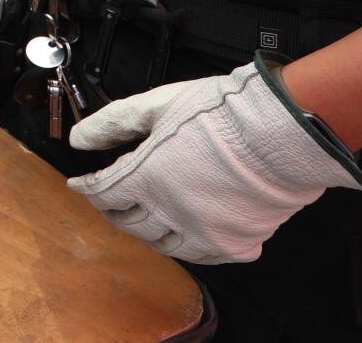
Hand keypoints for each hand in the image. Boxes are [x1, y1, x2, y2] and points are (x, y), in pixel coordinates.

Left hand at [67, 58, 361, 264]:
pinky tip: (186, 233)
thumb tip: (79, 139)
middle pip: (129, 223)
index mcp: (146, 178)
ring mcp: (203, 233)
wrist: (281, 131)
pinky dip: (188, 246)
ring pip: (162, 245)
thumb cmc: (221, 112)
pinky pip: (203, 256)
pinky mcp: (235, 244)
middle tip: (109, 201)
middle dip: (112, 211)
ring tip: (144, 217)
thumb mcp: (156, 104)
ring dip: (147, 232)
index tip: (80, 184)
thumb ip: (113, 123)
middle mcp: (170, 213)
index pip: (103, 193)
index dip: (88, 187)